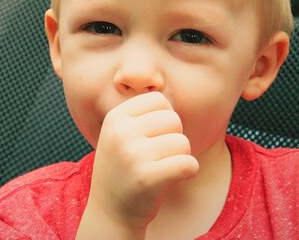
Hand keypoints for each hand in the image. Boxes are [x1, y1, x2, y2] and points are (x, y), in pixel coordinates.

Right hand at [83, 92, 198, 234]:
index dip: (165, 118)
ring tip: (160, 168)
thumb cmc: (124, 168)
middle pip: (174, 120)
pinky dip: (188, 171)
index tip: (153, 137)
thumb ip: (141, 114)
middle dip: (174, 138)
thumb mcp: (121, 133)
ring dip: (179, 157)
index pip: (159, 100)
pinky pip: (188, 163)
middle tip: (158, 156)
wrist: (110, 212)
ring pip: (183, 142)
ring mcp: (133, 154)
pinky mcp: (148, 177)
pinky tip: (172, 178)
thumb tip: (163, 87)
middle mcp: (121, 132)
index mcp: (116, 117)